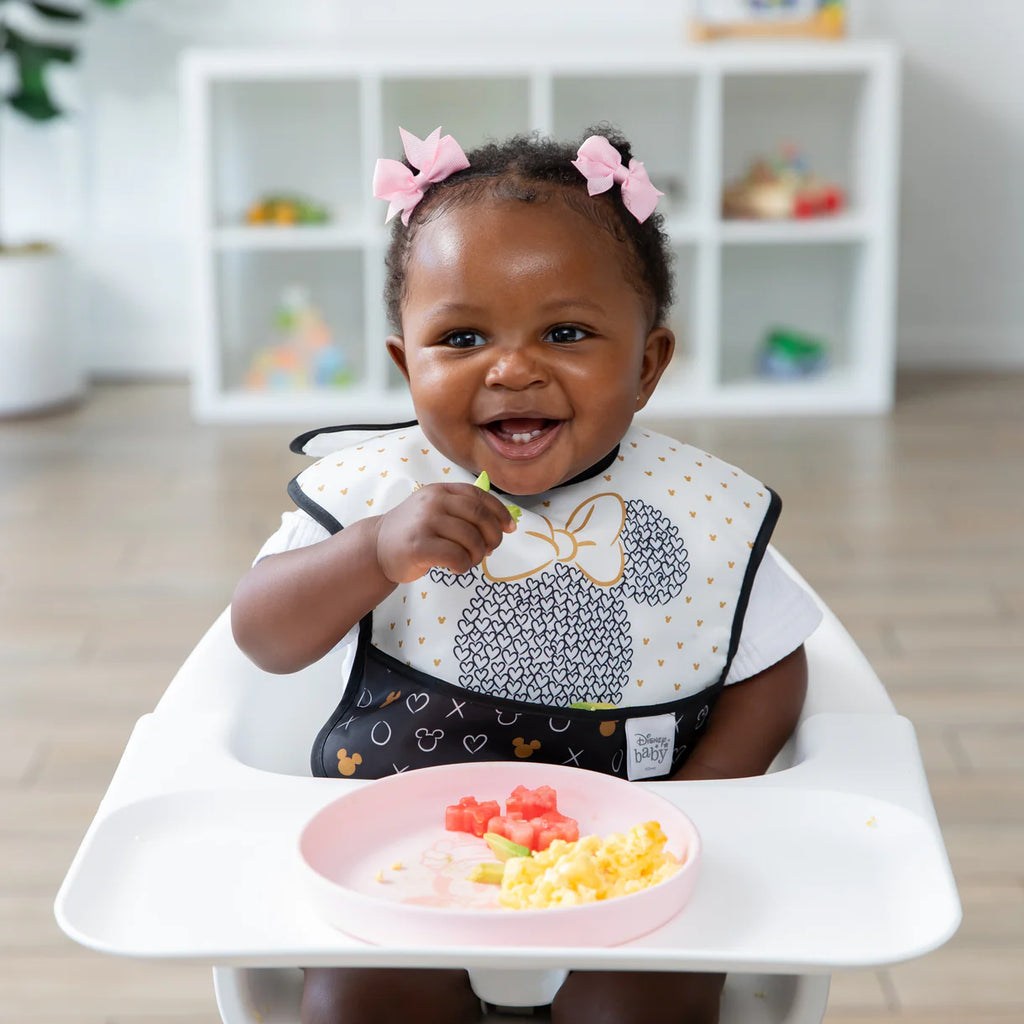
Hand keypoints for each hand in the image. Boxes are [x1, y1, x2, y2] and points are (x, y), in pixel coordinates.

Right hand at [375, 483, 515, 583]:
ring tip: (468, 561)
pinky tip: (455, 568)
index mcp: (441, 490)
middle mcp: (433, 502)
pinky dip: (463, 566)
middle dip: (492, 536)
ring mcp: (425, 522)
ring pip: (471, 539)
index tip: (509, 529)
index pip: (480, 496)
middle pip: (480, 516)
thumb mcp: (435, 511)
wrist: (377, 548)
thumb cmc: (413, 532)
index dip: (500, 513)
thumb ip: (463, 512)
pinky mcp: (419, 546)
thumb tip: (501, 527)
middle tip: (489, 550)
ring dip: (477, 555)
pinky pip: (457, 557)